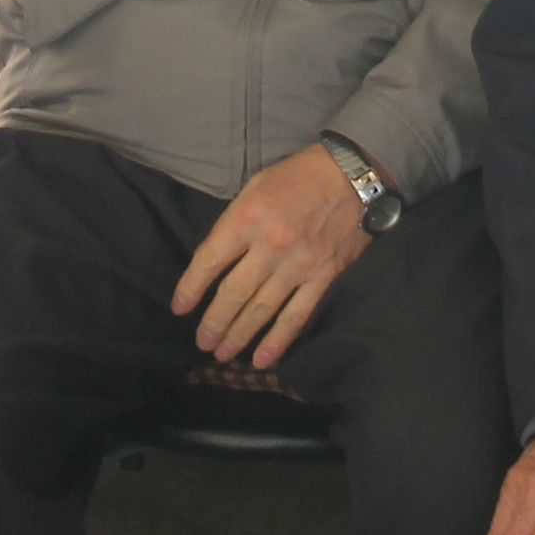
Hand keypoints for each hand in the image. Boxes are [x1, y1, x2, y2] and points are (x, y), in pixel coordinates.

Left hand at [171, 146, 370, 370]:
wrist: (354, 175)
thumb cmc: (299, 176)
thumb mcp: (257, 186)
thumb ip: (235, 221)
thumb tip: (218, 257)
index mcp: (247, 218)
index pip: (209, 261)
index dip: (191, 288)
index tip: (180, 308)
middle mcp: (269, 246)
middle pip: (233, 293)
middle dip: (214, 322)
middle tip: (202, 342)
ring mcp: (297, 265)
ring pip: (262, 309)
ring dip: (239, 336)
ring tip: (223, 354)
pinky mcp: (322, 277)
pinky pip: (297, 315)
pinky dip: (279, 340)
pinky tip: (264, 359)